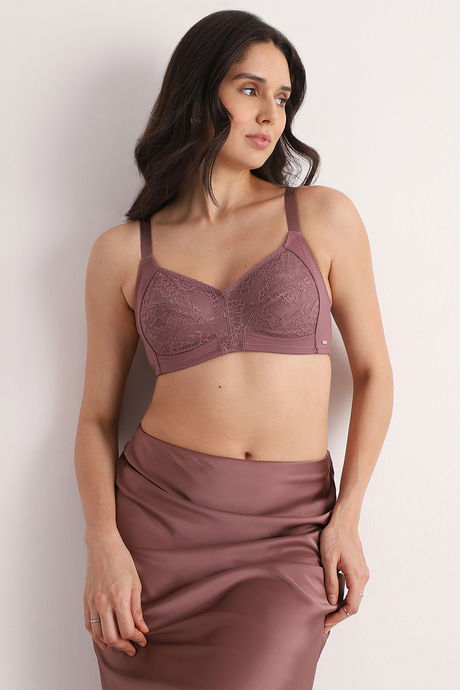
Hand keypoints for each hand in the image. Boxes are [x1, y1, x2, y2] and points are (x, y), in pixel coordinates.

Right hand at [83, 531, 149, 655]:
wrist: (102, 546)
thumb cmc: (121, 561)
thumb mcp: (135, 583)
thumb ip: (137, 608)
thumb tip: (142, 628)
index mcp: (118, 598)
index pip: (127, 629)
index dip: (137, 638)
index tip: (143, 639)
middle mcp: (103, 603)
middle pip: (112, 637)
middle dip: (123, 646)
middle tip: (132, 648)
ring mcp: (92, 603)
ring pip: (98, 634)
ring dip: (110, 643)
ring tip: (120, 645)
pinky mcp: (85, 600)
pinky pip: (88, 624)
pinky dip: (96, 635)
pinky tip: (104, 639)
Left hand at [320, 521, 369, 633]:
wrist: (344, 520)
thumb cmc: (335, 536)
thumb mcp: (328, 559)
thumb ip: (331, 581)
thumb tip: (331, 602)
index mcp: (356, 577)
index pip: (350, 607)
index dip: (338, 618)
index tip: (325, 624)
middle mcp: (363, 577)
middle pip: (354, 605)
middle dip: (340, 615)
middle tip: (324, 622)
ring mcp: (363, 573)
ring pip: (355, 597)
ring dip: (343, 607)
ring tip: (327, 612)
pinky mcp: (360, 568)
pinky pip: (355, 588)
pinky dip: (346, 597)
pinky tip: (334, 597)